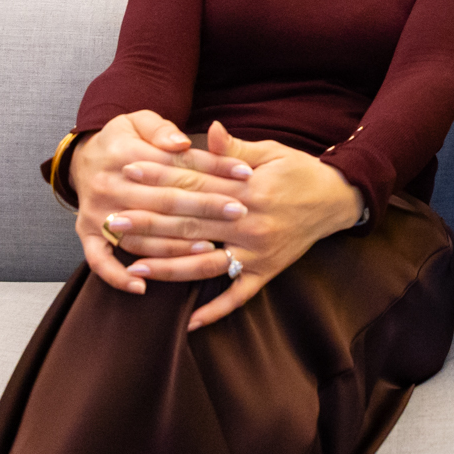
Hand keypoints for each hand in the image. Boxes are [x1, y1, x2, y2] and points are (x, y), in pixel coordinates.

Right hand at [72, 111, 255, 295]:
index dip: (214, 168)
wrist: (82, 157)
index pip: (178, 164)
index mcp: (125, 153)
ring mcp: (97, 213)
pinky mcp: (86, 233)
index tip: (246, 173)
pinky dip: (118, 277)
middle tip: (239, 212)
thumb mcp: (138, 121)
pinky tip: (142, 287)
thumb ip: (161, 129)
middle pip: (165, 201)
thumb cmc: (122, 139)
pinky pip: (100, 261)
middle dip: (206, 207)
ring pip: (141, 236)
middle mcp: (109, 185)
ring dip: (175, 246)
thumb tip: (182, 142)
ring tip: (209, 248)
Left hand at [119, 122, 365, 331]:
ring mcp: (258, 253)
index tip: (129, 173)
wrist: (339, 200)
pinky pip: (239, 297)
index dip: (159, 177)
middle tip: (114, 222)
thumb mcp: (270, 152)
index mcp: (248, 190)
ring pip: (206, 265)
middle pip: (190, 224)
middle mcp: (250, 224)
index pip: (194, 183)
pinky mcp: (268, 272)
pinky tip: (189, 322)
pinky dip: (215, 311)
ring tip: (135, 267)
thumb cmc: (301, 171)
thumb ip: (235, 150)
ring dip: (169, 267)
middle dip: (149, 223)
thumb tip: (211, 130)